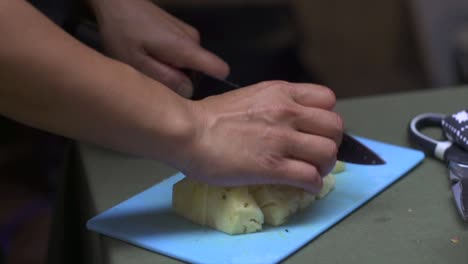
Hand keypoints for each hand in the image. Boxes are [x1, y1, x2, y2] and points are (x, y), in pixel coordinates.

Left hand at [89, 0, 228, 96]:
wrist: (114, 1)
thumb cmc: (122, 31)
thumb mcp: (138, 62)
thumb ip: (166, 79)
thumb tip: (189, 91)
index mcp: (187, 49)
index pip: (220, 69)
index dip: (210, 84)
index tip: (188, 91)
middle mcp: (194, 40)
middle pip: (200, 71)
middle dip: (180, 78)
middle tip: (153, 75)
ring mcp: (187, 33)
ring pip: (189, 63)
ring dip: (171, 68)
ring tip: (147, 62)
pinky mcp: (179, 30)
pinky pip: (182, 54)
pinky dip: (167, 58)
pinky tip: (148, 52)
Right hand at [184, 81, 342, 192]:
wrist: (188, 131)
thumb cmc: (208, 117)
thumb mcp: (249, 97)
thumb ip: (272, 105)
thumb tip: (284, 122)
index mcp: (280, 93)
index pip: (328, 100)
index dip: (326, 117)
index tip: (316, 130)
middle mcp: (287, 112)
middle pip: (335, 127)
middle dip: (331, 143)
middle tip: (318, 153)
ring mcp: (282, 140)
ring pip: (328, 153)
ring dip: (324, 166)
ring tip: (313, 172)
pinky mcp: (273, 166)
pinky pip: (310, 177)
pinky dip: (313, 185)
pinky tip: (305, 187)